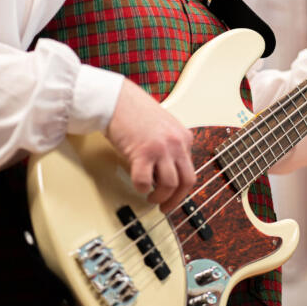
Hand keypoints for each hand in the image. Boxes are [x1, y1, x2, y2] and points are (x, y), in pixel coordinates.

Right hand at [106, 78, 193, 212]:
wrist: (116, 99)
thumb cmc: (134, 111)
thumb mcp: (163, 127)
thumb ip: (171, 146)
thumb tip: (168, 172)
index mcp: (184, 137)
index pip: (190, 170)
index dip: (181, 187)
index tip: (173, 195)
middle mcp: (176, 143)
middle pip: (187, 181)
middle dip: (176, 199)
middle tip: (165, 206)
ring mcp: (161, 148)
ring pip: (170, 185)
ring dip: (159, 197)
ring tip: (150, 197)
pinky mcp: (143, 152)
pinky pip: (145, 181)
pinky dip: (142, 188)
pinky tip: (139, 184)